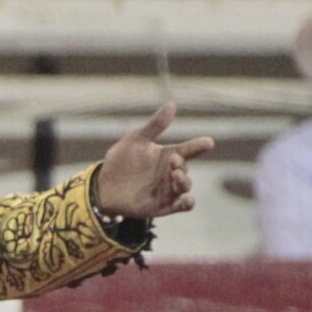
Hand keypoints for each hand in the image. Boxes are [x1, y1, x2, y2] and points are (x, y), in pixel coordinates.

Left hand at [94, 101, 215, 217]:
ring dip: (184, 182)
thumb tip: (172, 104)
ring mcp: (167, 191)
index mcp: (167, 155)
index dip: (199, 146)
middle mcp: (170, 173)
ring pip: (185, 187)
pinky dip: (186, 203)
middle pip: (185, 169)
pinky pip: (180, 206)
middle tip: (173, 160)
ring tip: (176, 176)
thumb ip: (154, 126)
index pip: (188, 150)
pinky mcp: (162, 207)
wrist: (103, 187)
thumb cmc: (120, 161)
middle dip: (181, 165)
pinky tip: (186, 200)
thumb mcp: (135, 140)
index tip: (208, 143)